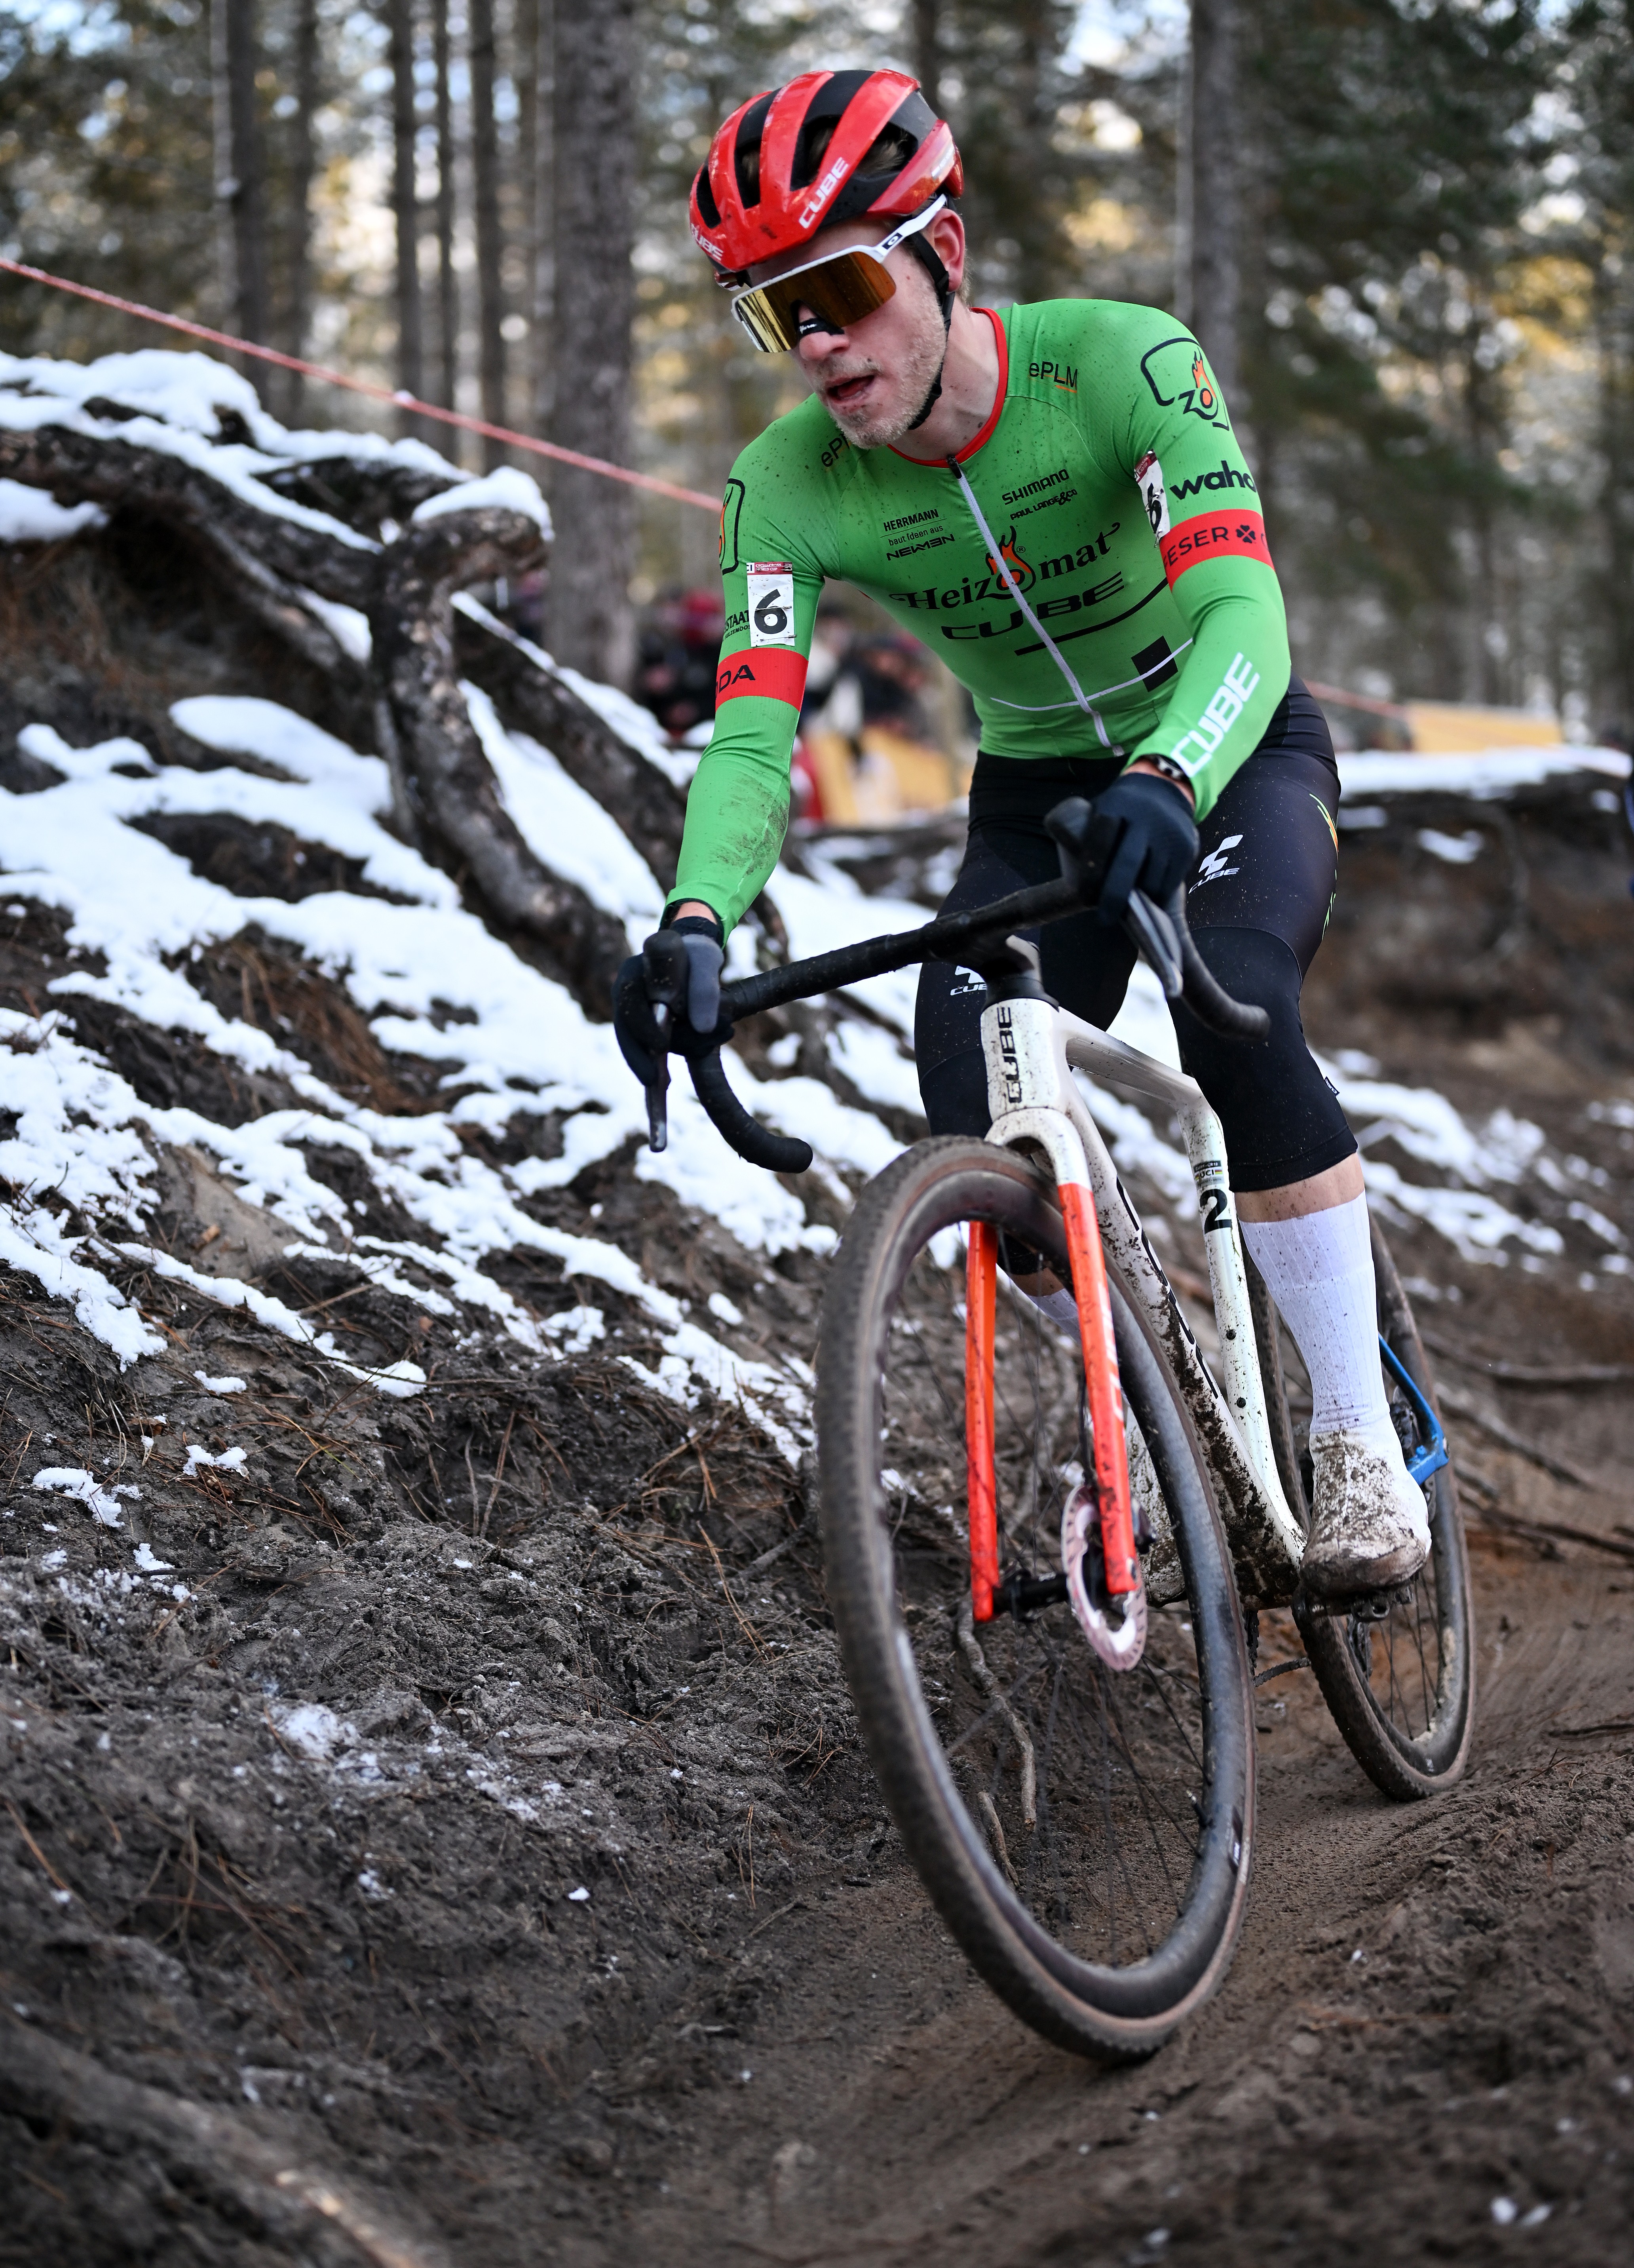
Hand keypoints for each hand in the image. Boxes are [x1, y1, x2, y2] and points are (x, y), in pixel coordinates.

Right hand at [613, 915, 727, 1088]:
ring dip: (652, 1061)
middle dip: (639, 1055)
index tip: (660, 1046)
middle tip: (652, 1080)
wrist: (692, 958)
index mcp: (640, 966)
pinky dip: (654, 1063)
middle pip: (626, 1024)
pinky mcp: (639, 1024)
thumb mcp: (707, 962)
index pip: (632, 998)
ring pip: (633, 1039)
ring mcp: (630, 1006)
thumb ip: (705, 989)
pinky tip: (662, 1083)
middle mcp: (628, 986)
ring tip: (663, 1083)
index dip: (645, 1024)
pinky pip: (642, 1046)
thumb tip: (704, 1027)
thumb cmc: (698, 957)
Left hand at [1092, 771, 1199, 926]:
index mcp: (1115, 805)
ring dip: (1138, 900)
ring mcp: (1169, 833)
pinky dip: (1156, 896)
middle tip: (1104, 919)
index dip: (1091, 875)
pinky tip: (1146, 894)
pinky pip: (1169, 884)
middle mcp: (1145, 817)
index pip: (1099, 843)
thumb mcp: (1099, 811)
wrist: (1162, 792)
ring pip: (1151, 880)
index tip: (1085, 897)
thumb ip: (1086, 838)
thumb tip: (1076, 885)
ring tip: (1128, 904)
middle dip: (1113, 896)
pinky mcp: (1187, 847)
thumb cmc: (1120, 813)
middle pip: (1127, 864)